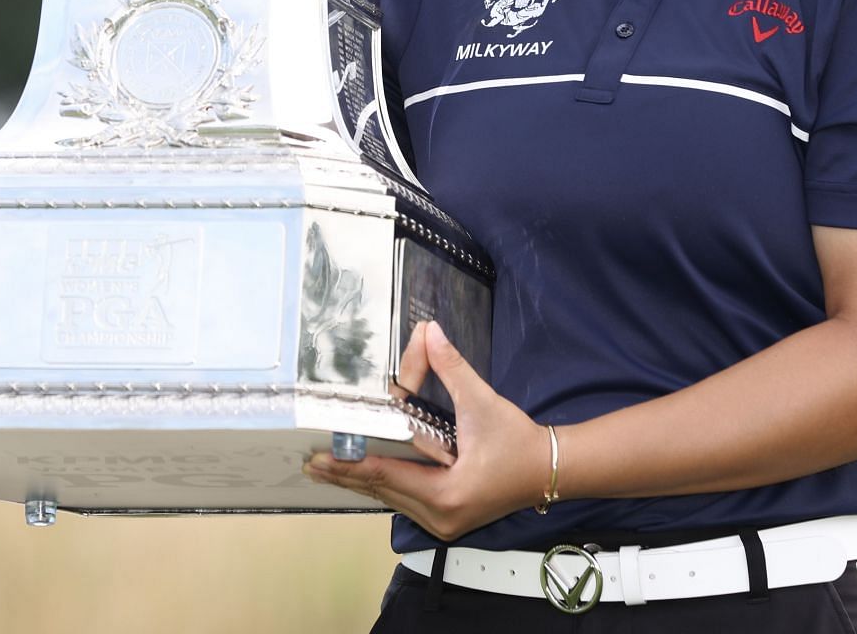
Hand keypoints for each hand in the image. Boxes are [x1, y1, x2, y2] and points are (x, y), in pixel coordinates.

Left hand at [303, 321, 546, 540]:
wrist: (547, 469)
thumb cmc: (518, 442)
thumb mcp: (483, 403)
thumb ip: (452, 369)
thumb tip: (429, 333)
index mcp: (447, 494)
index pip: (385, 475)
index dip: (350, 463)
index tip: (320, 456)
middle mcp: (440, 516)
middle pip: (380, 491)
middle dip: (345, 475)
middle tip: (309, 462)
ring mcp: (442, 523)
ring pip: (389, 499)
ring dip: (359, 482)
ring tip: (325, 468)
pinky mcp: (445, 519)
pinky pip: (403, 501)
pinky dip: (380, 485)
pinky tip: (359, 475)